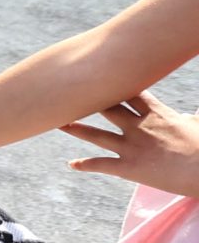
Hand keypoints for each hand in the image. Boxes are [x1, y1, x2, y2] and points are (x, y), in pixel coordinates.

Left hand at [62, 89, 198, 197]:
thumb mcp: (196, 126)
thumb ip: (186, 119)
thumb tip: (187, 116)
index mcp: (157, 114)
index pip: (130, 92)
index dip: (112, 84)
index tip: (97, 75)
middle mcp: (139, 127)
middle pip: (107, 108)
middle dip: (87, 101)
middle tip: (68, 94)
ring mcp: (131, 147)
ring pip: (95, 135)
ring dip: (75, 129)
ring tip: (58, 123)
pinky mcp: (128, 168)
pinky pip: (101, 165)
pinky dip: (85, 164)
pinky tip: (72, 164)